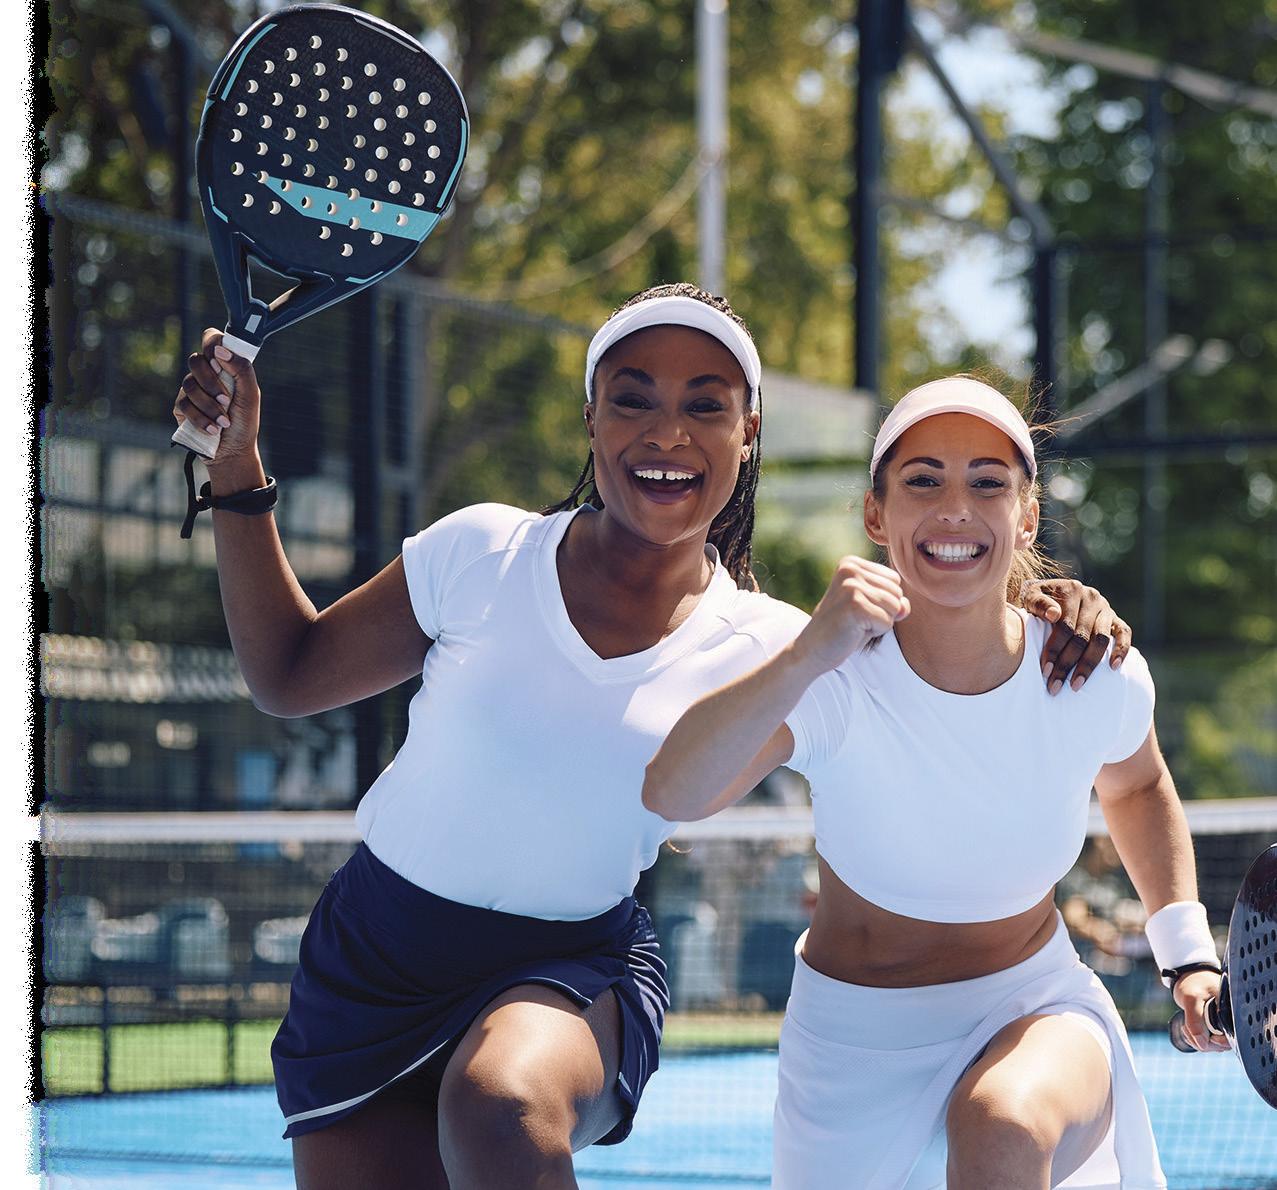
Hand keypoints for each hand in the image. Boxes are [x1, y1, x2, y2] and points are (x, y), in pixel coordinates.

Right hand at [173, 329, 261, 466]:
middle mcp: (206, 375)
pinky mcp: (181, 407)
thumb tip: (221, 350)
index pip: (211, 340)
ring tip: (224, 422)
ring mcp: (192, 390)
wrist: (232, 452)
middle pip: (196, 361)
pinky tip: (213, 430)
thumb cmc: (245, 423)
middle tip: (226, 400)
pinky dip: (201, 418)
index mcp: (225, 367)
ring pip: (189, 384)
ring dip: (209, 406)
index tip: (219, 360)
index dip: (211, 343)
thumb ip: (241, 370)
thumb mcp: (250, 396)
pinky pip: (184, 404)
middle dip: (211, 382)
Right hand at [796, 557, 908, 673]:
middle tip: (855, 618)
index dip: (882, 600)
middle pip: (896, 592)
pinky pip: (887, 622)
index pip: (894, 580)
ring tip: (855, 624)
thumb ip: (894, 601)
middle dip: (883, 611)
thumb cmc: (844, 628)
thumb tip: (904, 606)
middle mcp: (850, 569)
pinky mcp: (855, 605)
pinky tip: (854, 631)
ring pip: (894, 607)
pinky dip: (875, 632)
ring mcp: (851, 586)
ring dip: (879, 622)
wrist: (813, 649)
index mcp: (851, 563)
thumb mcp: (871, 607)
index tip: (857, 608)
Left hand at [1021, 578, 1130, 693]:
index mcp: (1070, 591)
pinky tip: (1114, 667)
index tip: (1045, 671)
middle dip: (1067, 664)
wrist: (1050, 592)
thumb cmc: (1037, 601)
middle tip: (1055, 686)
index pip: (1064, 626)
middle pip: (1081, 636)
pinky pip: (1124, 633)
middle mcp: (1091, 598)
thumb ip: (1039, 603)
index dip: (1054, 650)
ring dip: (1088, 664)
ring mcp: (1105, 608)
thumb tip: (1054, 615)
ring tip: (1076, 685)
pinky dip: (1121, 649)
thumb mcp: (1031, 596)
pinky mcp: (1115, 618)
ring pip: (1100, 639)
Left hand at [1172, 970, 1229, 1051]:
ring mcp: (1223, 1023)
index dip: (1220, 1042)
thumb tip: (1202, 1045)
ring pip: (1214, 1044)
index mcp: (1232, 1011)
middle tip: (1186, 1029)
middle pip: (1223, 1044)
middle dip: (1203, 1041)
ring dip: (1197, 1040)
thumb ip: (1195, 1020)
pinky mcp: (1215, 1026)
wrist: (1187, 975)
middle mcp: (1230, 1019)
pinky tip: (1187, 1029)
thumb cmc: (1192, 982)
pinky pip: (1208, 1041)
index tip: (1205, 1037)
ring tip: (1185, 1027)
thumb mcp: (1191, 998)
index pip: (1234, 1036)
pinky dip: (1196, 1038)